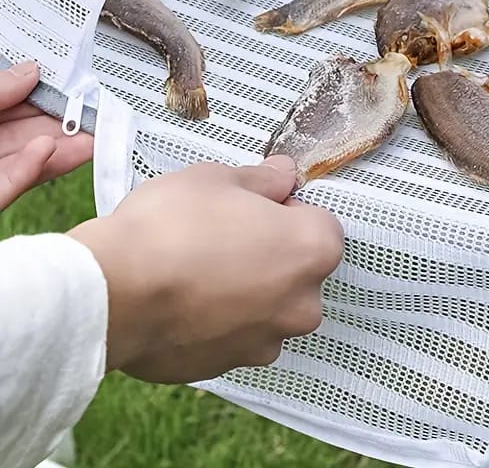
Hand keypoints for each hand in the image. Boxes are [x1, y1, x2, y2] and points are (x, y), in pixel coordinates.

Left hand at [0, 61, 93, 209]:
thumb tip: (30, 71)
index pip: (20, 103)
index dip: (51, 95)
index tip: (78, 87)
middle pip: (35, 132)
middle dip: (69, 123)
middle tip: (99, 114)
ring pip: (35, 160)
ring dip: (65, 148)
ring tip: (92, 135)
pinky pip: (15, 183)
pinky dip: (32, 166)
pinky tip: (46, 149)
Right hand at [68, 155, 343, 383]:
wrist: (112, 293)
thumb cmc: (173, 224)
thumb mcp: (220, 178)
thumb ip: (264, 178)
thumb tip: (284, 175)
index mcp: (313, 250)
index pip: (320, 223)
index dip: (287, 210)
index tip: (253, 206)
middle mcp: (303, 304)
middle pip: (298, 269)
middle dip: (271, 252)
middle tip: (222, 235)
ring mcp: (266, 342)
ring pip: (267, 306)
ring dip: (246, 290)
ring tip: (196, 270)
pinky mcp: (228, 368)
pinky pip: (234, 334)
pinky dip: (218, 320)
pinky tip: (182, 301)